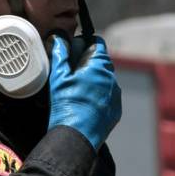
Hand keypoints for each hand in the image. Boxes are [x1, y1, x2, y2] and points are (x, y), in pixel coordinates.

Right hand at [47, 36, 121, 151]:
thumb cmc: (67, 105)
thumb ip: (60, 54)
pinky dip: (98, 97)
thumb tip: (59, 39)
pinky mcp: (116, 109)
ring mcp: (115, 94)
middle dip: (87, 63)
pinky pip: (108, 96)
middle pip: (100, 61)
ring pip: (104, 80)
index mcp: (98, 65)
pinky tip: (84, 104)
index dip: (84, 43)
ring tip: (76, 92)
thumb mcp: (58, 77)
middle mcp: (111, 77)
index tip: (74, 51)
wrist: (77, 137)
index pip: (96, 42)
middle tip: (71, 73)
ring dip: (93, 81)